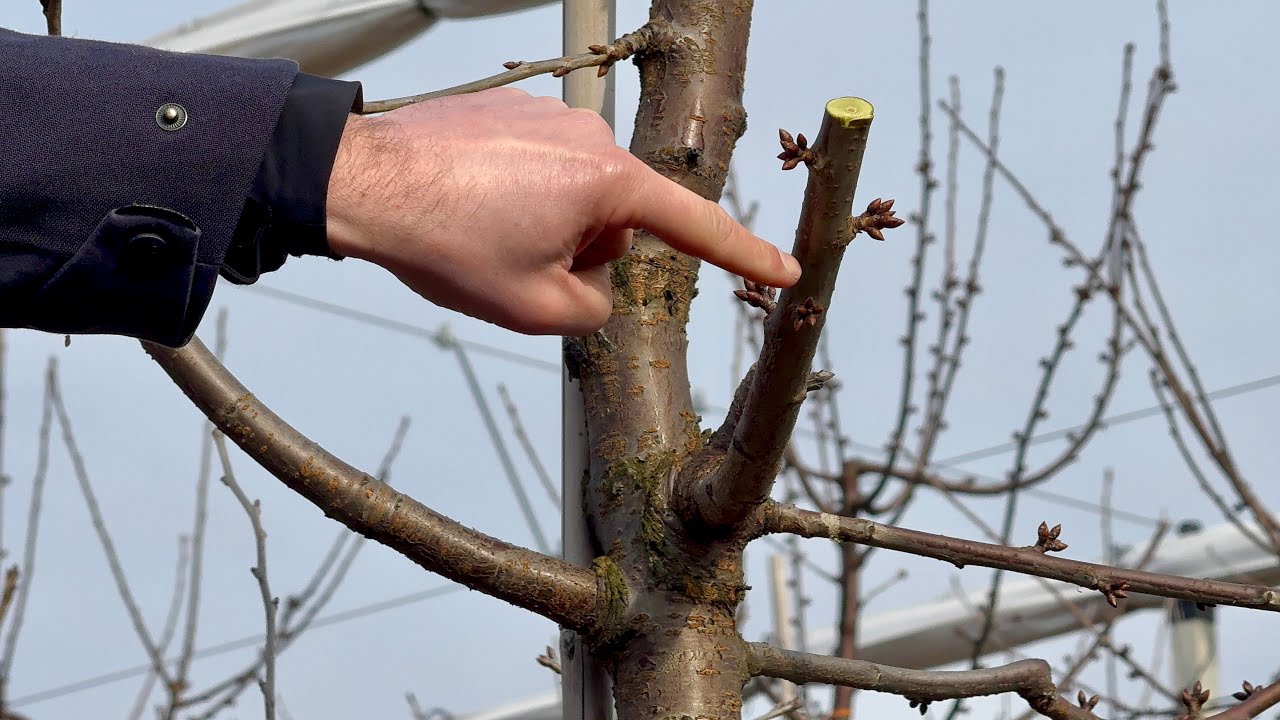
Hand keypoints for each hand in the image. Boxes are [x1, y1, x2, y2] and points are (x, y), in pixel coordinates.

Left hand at [325, 87, 800, 335]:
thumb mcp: (536, 308)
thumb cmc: (444, 240)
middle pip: (617, 221)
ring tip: (483, 233)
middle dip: (580, 252)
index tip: (787, 270)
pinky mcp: (513, 110)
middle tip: (517, 265)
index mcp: (608, 181)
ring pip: (575, 197)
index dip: (745, 256)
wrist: (361, 181)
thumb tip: (596, 282)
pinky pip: (539, 169)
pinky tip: (471, 207)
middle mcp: (589, 136)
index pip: (694, 228)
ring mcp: (550, 117)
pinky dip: (516, 198)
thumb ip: (596, 310)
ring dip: (545, 226)